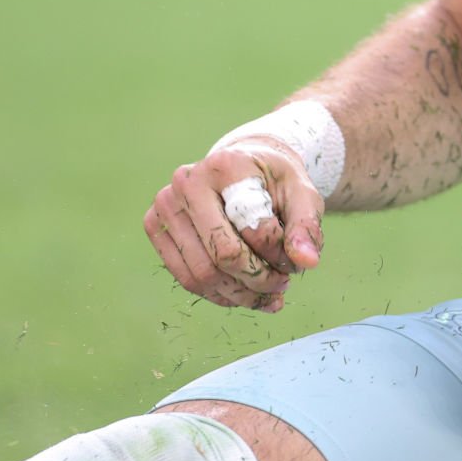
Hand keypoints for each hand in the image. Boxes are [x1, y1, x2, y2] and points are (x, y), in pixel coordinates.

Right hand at [142, 138, 324, 310]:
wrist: (243, 166)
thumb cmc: (274, 181)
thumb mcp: (302, 194)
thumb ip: (307, 227)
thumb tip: (307, 262)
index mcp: (227, 165)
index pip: (253, 228)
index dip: (279, 255)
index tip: (294, 262)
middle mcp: (187, 181)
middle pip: (223, 255)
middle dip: (258, 280)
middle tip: (282, 286)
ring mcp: (165, 204)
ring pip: (202, 273)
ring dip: (239, 294)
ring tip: (267, 295)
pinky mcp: (154, 225)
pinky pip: (185, 276)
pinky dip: (217, 294)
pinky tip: (243, 294)